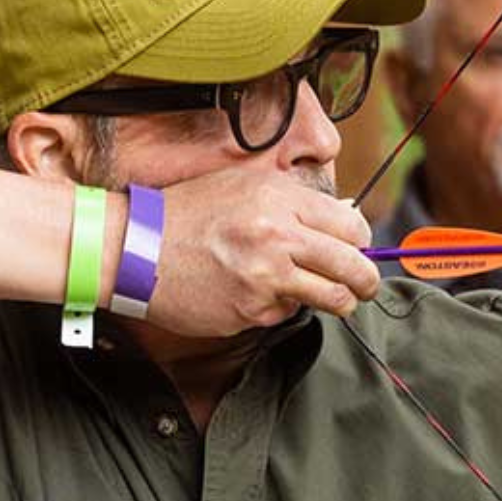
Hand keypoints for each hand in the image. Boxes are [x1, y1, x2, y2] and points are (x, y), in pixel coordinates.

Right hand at [144, 166, 378, 336]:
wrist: (134, 247)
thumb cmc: (187, 214)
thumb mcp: (243, 187)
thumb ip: (295, 202)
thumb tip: (342, 218)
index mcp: (280, 199)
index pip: (351, 226)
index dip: (361, 242)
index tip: (358, 250)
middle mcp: (277, 236)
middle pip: (353, 266)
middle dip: (367, 281)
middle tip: (365, 287)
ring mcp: (265, 277)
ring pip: (333, 298)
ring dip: (339, 302)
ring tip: (333, 299)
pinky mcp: (251, 310)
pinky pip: (286, 313)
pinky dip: (280, 307)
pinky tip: (254, 292)